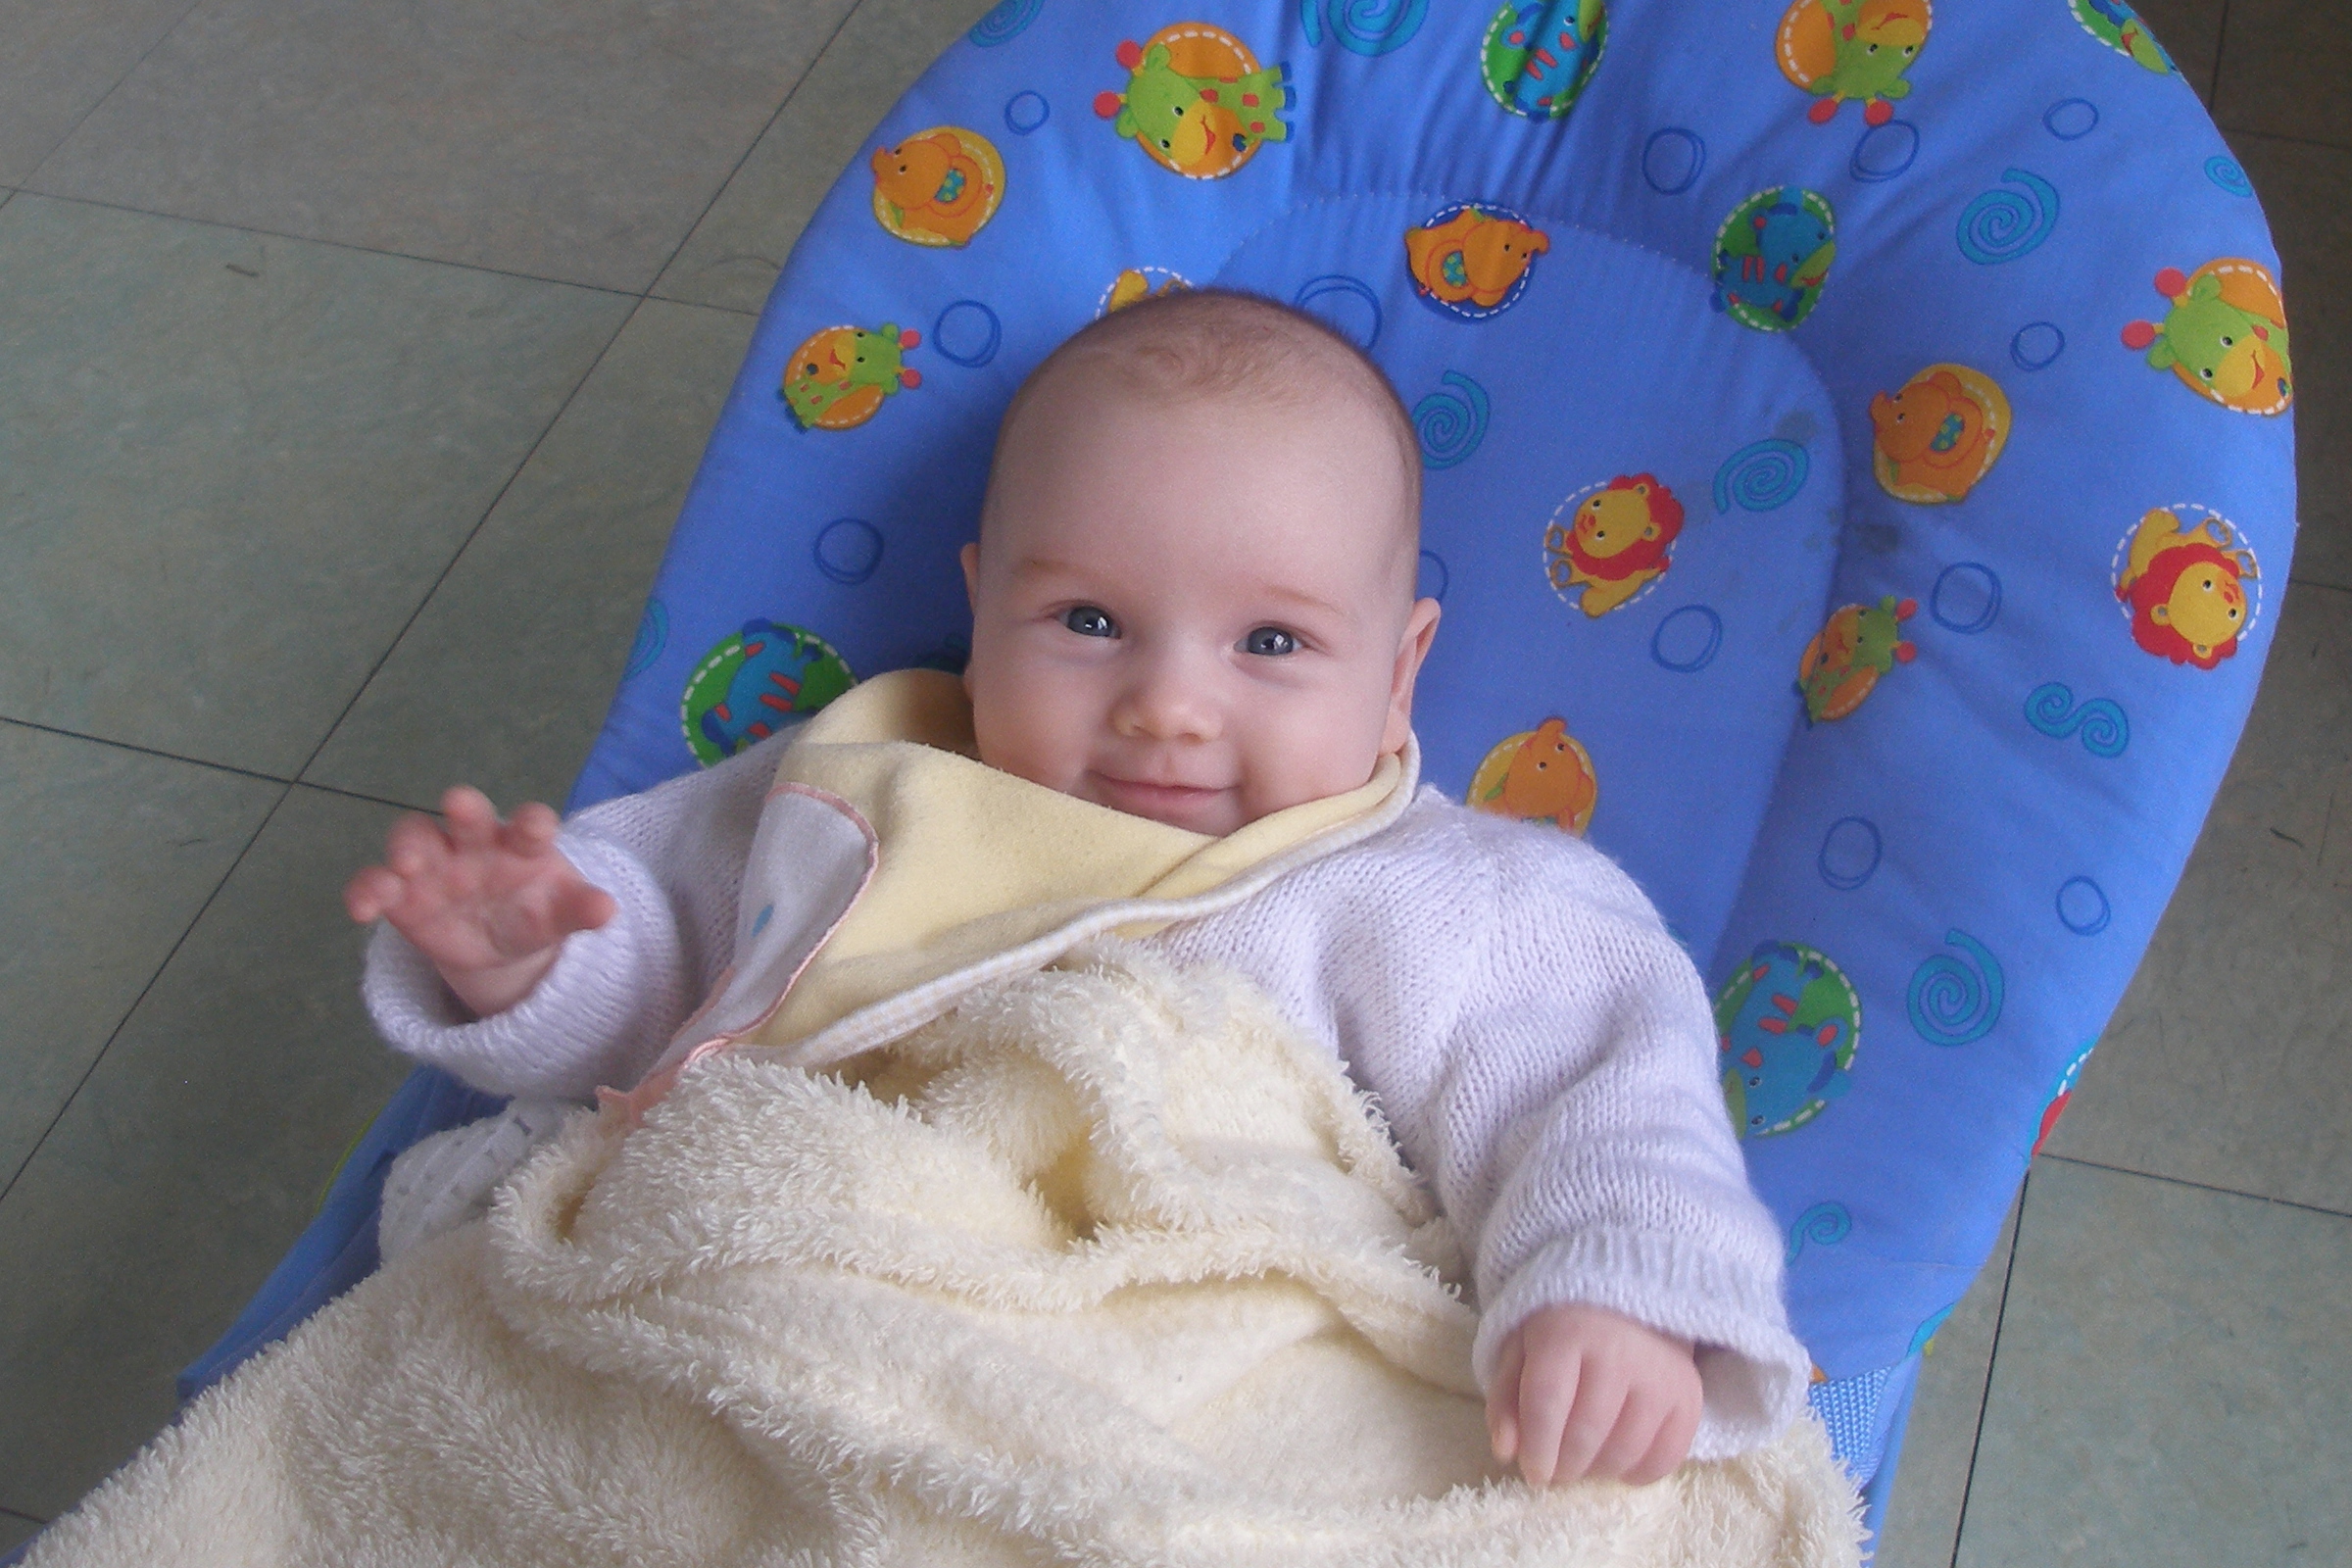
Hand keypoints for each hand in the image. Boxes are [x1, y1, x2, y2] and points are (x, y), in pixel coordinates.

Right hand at [344, 786, 614, 1017]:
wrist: (497, 940)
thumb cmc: (535, 909)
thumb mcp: (560, 914)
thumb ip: (580, 910)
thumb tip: (608, 910)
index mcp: (522, 843)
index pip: (531, 824)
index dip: (534, 821)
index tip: (538, 824)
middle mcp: (474, 843)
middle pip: (467, 815)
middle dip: (465, 807)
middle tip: (460, 802)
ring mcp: (434, 864)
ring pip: (413, 839)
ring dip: (407, 846)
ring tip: (407, 866)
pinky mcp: (400, 894)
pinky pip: (374, 884)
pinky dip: (365, 891)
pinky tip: (363, 911)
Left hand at [1487, 1303, 1701, 1487]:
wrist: (1630, 1304)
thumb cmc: (1566, 1331)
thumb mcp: (1522, 1350)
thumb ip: (1506, 1399)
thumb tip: (1505, 1452)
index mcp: (1567, 1333)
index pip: (1547, 1402)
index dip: (1536, 1448)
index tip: (1533, 1474)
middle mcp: (1619, 1352)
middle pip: (1586, 1433)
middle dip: (1564, 1466)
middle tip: (1556, 1470)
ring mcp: (1661, 1376)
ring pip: (1624, 1452)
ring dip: (1597, 1471)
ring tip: (1583, 1462)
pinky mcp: (1689, 1397)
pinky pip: (1664, 1458)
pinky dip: (1636, 1473)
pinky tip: (1617, 1461)